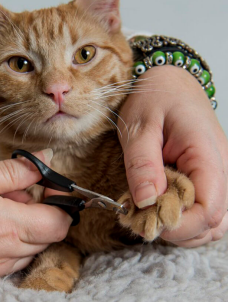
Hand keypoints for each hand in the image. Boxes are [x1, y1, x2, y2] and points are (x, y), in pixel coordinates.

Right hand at [0, 149, 71, 300]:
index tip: (46, 181)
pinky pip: (12, 255)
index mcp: (6, 226)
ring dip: (23, 221)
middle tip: (8, 188)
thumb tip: (43, 161)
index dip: (61, 200)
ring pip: (31, 243)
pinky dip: (8, 235)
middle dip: (40, 207)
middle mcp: (6, 252)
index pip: (60, 221)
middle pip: (48, 233)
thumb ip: (9, 172)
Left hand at [118, 65, 227, 246]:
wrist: (168, 81)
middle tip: (142, 219)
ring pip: (212, 221)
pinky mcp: (206, 176)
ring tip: (147, 213)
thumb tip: (146, 202)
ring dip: (181, 227)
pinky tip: (157, 206)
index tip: (148, 221)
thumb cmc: (154, 98)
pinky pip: (203, 208)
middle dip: (179, 230)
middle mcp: (220, 167)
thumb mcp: (139, 127)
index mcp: (206, 152)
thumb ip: (142, 164)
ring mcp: (216, 173)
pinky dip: (183, 217)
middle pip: (214, 221)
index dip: (180, 224)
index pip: (210, 207)